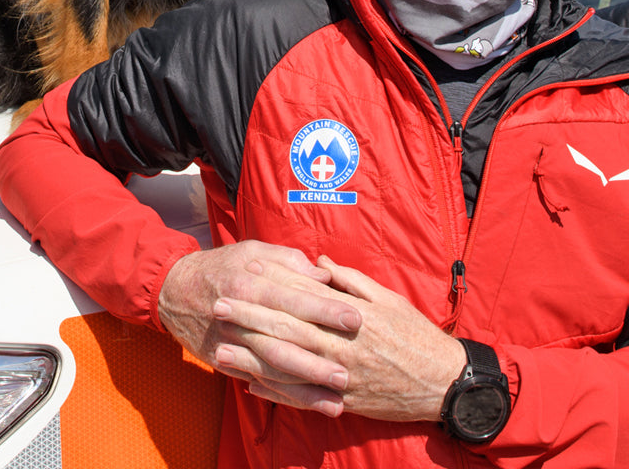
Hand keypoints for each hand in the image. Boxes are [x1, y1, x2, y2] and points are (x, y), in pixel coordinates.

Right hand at [158, 242, 363, 414]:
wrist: (173, 290)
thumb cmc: (220, 266)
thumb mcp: (250, 252)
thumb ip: (287, 260)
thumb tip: (322, 274)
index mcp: (248, 282)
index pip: (291, 297)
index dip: (323, 308)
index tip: (354, 317)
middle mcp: (239, 313)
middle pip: (283, 337)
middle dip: (318, 355)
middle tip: (350, 369)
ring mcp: (230, 340)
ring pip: (272, 365)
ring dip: (305, 384)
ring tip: (337, 397)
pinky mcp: (224, 360)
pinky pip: (258, 380)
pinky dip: (284, 395)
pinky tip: (309, 404)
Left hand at [217, 255, 465, 420]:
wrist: (445, 384)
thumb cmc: (416, 335)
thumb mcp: (387, 298)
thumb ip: (348, 280)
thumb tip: (316, 262)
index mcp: (349, 317)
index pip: (299, 299)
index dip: (268, 288)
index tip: (241, 276)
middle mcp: (340, 348)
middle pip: (285, 331)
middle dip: (248, 318)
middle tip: (217, 306)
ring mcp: (339, 378)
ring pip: (287, 368)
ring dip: (251, 358)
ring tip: (219, 349)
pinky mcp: (343, 401)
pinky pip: (303, 398)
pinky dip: (275, 393)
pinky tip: (250, 384)